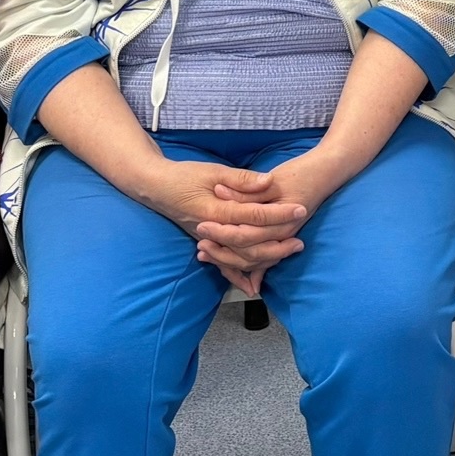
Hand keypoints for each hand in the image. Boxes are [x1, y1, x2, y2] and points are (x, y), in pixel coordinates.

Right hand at [138, 162, 308, 296]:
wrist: (154, 187)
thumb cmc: (183, 175)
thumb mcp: (212, 171)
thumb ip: (240, 179)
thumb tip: (268, 182)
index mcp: (215, 210)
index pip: (254, 216)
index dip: (279, 213)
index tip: (300, 208)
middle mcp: (212, 230)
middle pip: (251, 244)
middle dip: (278, 244)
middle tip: (301, 240)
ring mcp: (209, 240)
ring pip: (240, 258)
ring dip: (266, 258)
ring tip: (288, 251)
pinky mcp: (207, 242)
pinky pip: (225, 265)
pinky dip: (240, 275)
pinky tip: (253, 284)